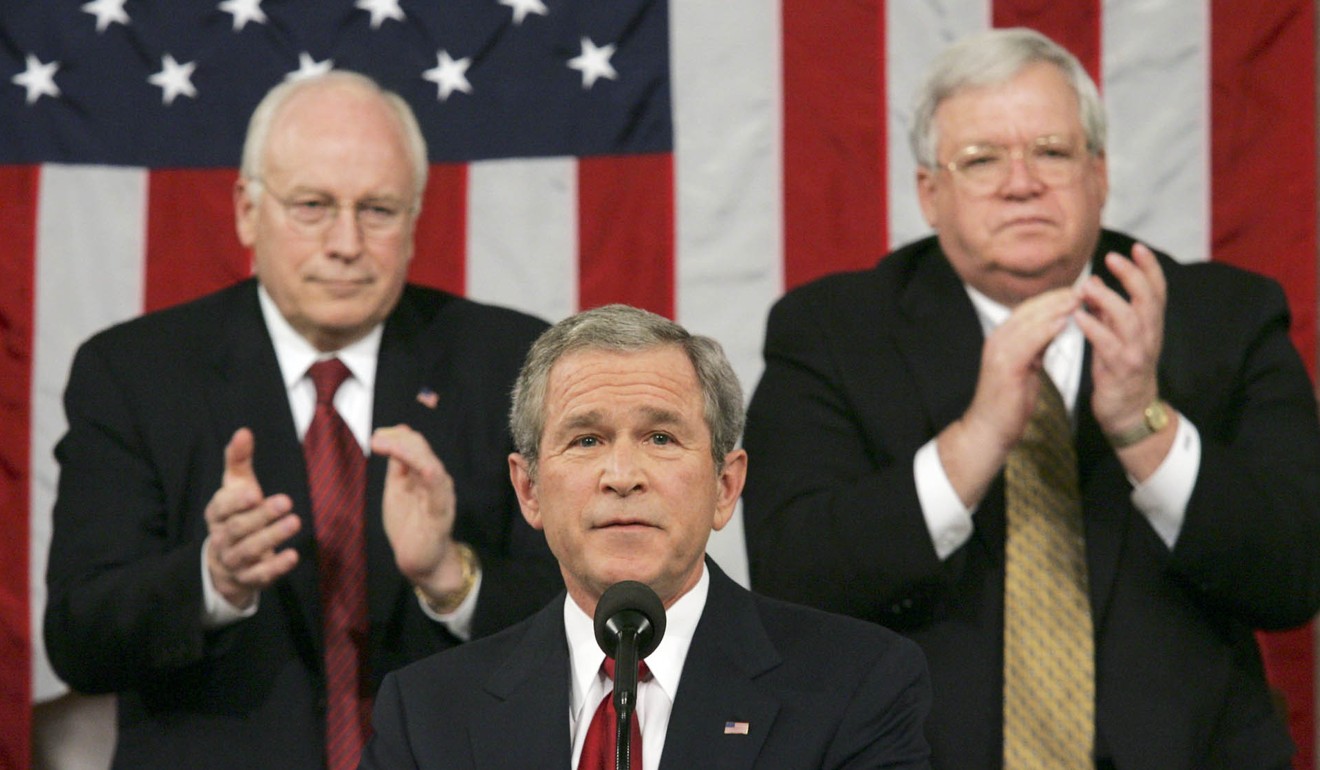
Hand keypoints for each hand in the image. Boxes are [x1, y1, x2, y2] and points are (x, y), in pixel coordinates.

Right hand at [204, 428, 300, 608]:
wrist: (226, 562)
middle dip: (261, 515)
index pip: (221, 507)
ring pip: (249, 550)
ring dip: (272, 537)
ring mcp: (234, 560)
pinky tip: (293, 555)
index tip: (253, 492)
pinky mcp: (248, 578)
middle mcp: (222, 537)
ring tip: (295, 522)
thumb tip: (244, 431)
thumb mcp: (236, 487)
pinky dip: (275, 567)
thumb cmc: (236, 515)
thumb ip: (238, 461)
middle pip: (238, 528)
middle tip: (286, 501)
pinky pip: (260, 575)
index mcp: (216, 514)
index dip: (235, 501)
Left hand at [370, 425, 465, 595]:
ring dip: (409, 452)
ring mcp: (441, 497)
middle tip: (375, 439)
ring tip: (385, 445)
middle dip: (398, 441)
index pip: (415, 445)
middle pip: (422, 450)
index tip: (376, 435)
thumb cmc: (410, 525)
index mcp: (425, 473)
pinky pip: (440, 493)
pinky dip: (432, 476)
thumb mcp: (397, 489)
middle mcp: (437, 481)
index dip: (396, 436)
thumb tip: (394, 434)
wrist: (421, 562)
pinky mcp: (441, 515)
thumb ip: (398, 465)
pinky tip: (424, 468)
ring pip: (431, 465)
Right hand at [937, 287, 1078, 506]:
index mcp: (1002, 338)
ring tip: (1079, 298)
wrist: (989, 430)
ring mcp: (999, 351)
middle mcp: (997, 339)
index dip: (1054, 297)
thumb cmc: (1008, 402)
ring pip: (1029, 320)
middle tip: (1085, 287)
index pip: (1029, 308)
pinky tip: (1064, 321)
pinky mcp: (1005, 366)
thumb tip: (1054, 326)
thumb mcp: (1026, 367)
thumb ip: (1036, 345)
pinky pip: (1028, 341)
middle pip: (1030, 308)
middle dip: (1057, 297)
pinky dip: (1046, 329)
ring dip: (1055, 308)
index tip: (1079, 290)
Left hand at [1075, 243, 1164, 436]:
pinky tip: (1078, 316)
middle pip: (1147, 298)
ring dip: (1108, 299)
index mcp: (1150, 325)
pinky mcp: (1120, 369)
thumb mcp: (1118, 336)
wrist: (1129, 411)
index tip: (1137, 247)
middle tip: (1111, 257)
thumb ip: (1109, 312)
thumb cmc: (1121, 369)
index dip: (1150, 267)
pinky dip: (1094, 328)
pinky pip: (1108, 345)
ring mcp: (1136, 352)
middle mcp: (1149, 335)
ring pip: (1129, 319)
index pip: (1156, 290)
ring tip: (1087, 286)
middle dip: (1132, 275)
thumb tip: (1093, 284)